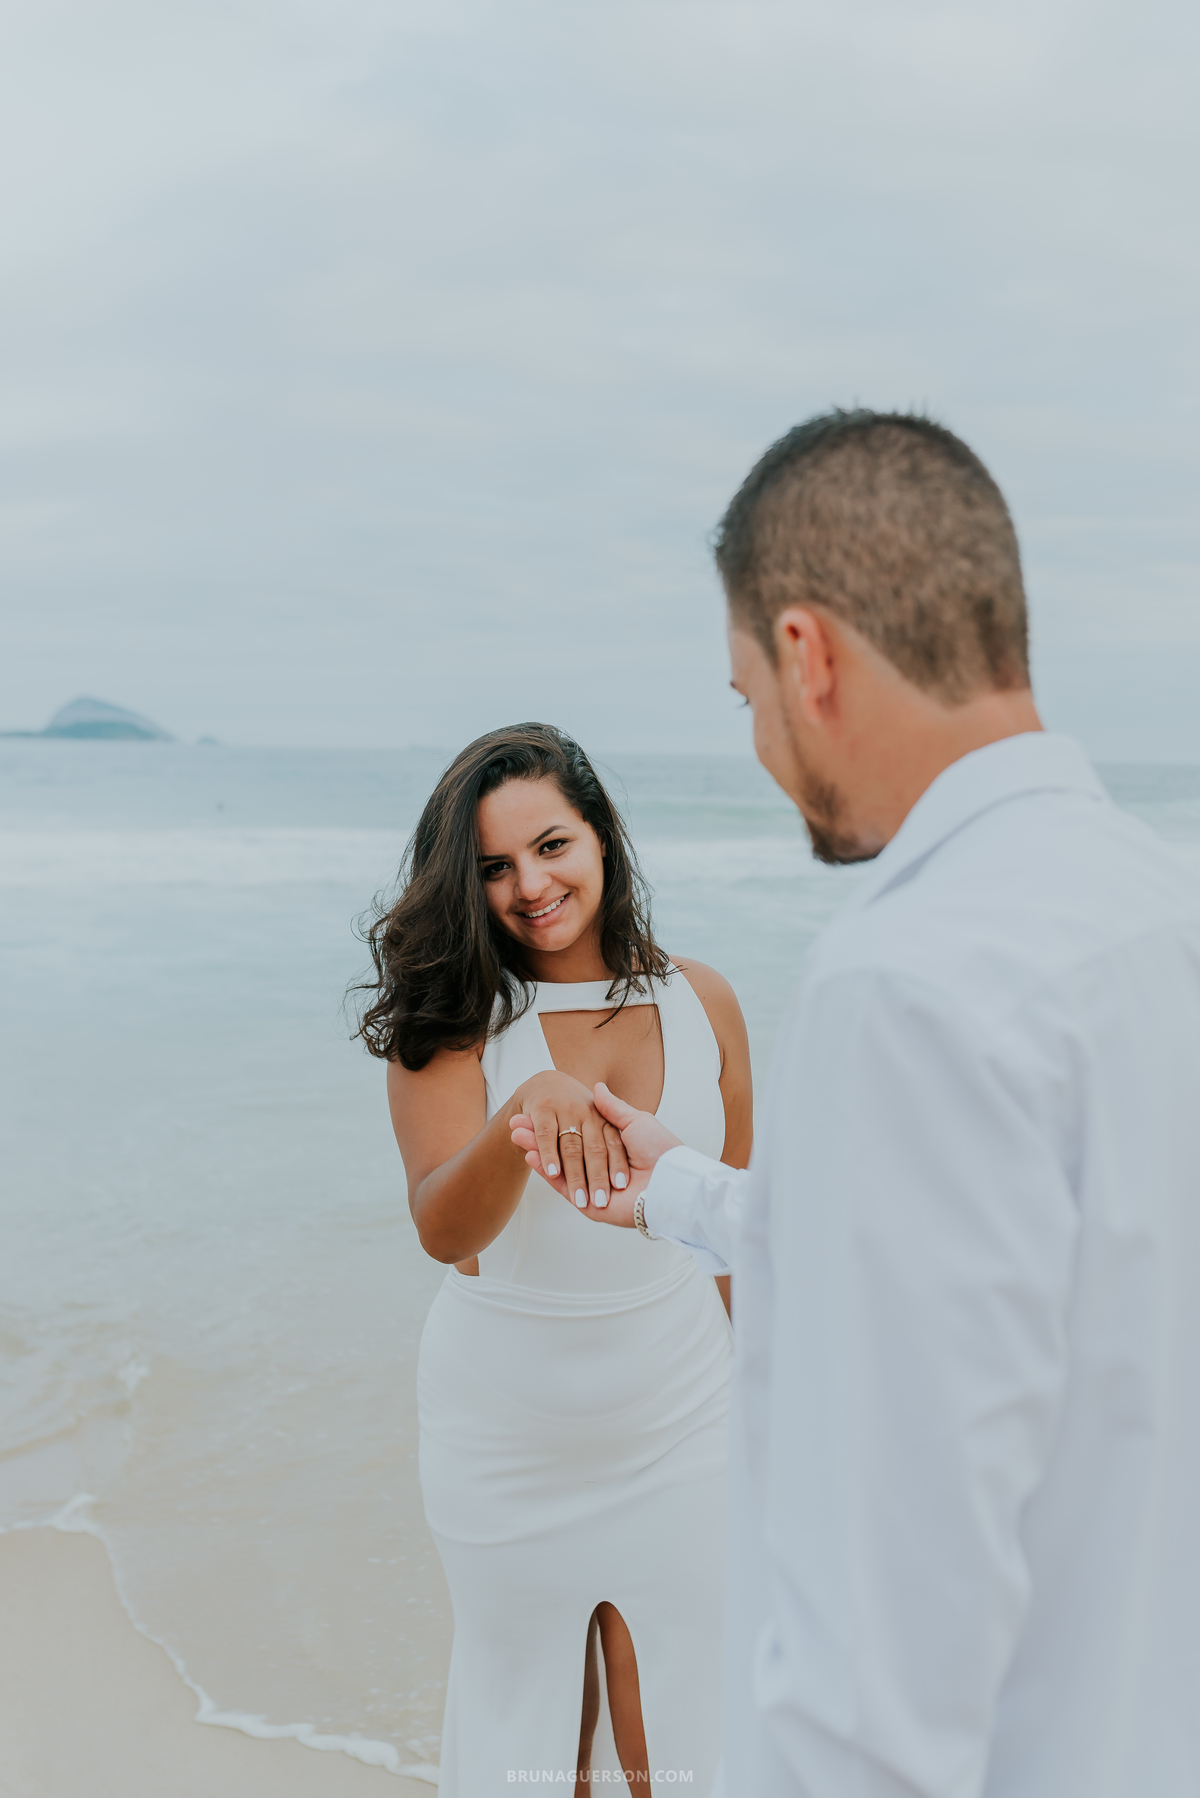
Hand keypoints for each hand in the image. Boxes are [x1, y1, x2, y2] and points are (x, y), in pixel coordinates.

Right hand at [510, 1082, 681, 1227]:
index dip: (554, 1122)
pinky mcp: (590, 1206)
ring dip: (535, 1151)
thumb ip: (611, 1109)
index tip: (532, 1110)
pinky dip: (545, 1172)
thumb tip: (596, 1087)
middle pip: (561, 1150)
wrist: (670, 1181)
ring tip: (514, 1135)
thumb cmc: (659, 1149)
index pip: (575, 1133)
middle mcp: (600, 1169)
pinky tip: (529, 1155)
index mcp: (611, 1150)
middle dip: (537, 1136)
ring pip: (558, 1167)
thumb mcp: (634, 1121)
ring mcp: (593, 1187)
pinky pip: (563, 1188)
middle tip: (514, 1124)